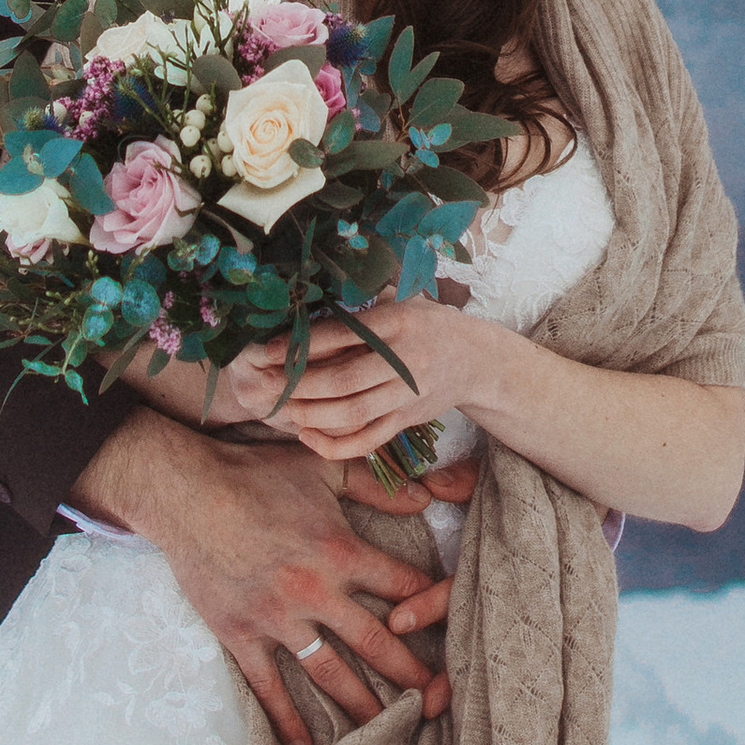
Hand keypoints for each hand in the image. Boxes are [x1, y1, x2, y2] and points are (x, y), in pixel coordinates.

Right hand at [66, 416, 458, 744]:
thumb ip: (376, 486)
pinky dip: (288, 722)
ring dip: (363, 706)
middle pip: (376, 643)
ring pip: (330, 674)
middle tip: (439, 701)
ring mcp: (276, 619)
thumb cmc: (254, 474)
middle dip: (412, 674)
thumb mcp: (320, 469)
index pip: (403, 586)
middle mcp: (314, 591)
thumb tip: (425, 499)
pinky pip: (269, 688)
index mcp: (339, 550)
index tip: (457, 627)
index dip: (433, 605)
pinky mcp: (241, 636)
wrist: (184, 491)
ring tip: (390, 732)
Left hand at [224, 299, 484, 468]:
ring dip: (312, 415)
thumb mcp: (404, 300)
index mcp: (399, 321)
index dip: (304, 344)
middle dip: (301, 385)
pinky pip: (368, 440)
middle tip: (268, 384)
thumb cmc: (428, 323)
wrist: (476, 360)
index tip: (271, 349)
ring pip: (353, 413)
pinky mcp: (406, 420)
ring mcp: (406, 394)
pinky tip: (307, 436)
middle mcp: (404, 360)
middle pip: (344, 380)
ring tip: (282, 409)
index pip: (345, 334)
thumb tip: (308, 302)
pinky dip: (336, 444)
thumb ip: (364, 302)